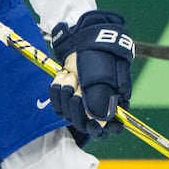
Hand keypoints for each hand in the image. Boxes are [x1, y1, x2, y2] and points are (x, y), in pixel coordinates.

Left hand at [49, 10, 133, 137]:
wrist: (84, 38)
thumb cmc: (99, 57)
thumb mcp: (102, 79)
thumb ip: (101, 104)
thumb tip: (99, 124)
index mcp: (112, 104)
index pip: (107, 129)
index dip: (98, 129)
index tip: (92, 123)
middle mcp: (95, 105)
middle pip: (82, 122)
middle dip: (76, 104)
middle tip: (78, 85)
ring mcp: (79, 99)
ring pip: (67, 112)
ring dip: (66, 91)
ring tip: (72, 74)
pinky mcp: (66, 92)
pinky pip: (56, 101)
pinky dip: (57, 86)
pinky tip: (64, 74)